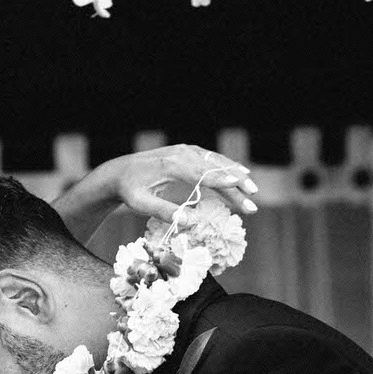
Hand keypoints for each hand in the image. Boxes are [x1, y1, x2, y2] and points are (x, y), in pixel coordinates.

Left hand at [109, 144, 258, 221]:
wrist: (119, 172)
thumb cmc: (129, 190)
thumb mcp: (140, 204)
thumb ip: (163, 212)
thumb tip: (189, 222)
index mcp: (170, 165)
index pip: (200, 173)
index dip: (221, 181)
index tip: (238, 187)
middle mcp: (181, 154)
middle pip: (214, 168)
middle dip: (235, 183)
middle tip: (253, 199)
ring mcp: (186, 151)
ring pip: (216, 162)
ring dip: (235, 175)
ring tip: (252, 189)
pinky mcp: (188, 152)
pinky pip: (211, 159)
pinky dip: (226, 167)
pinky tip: (239, 174)